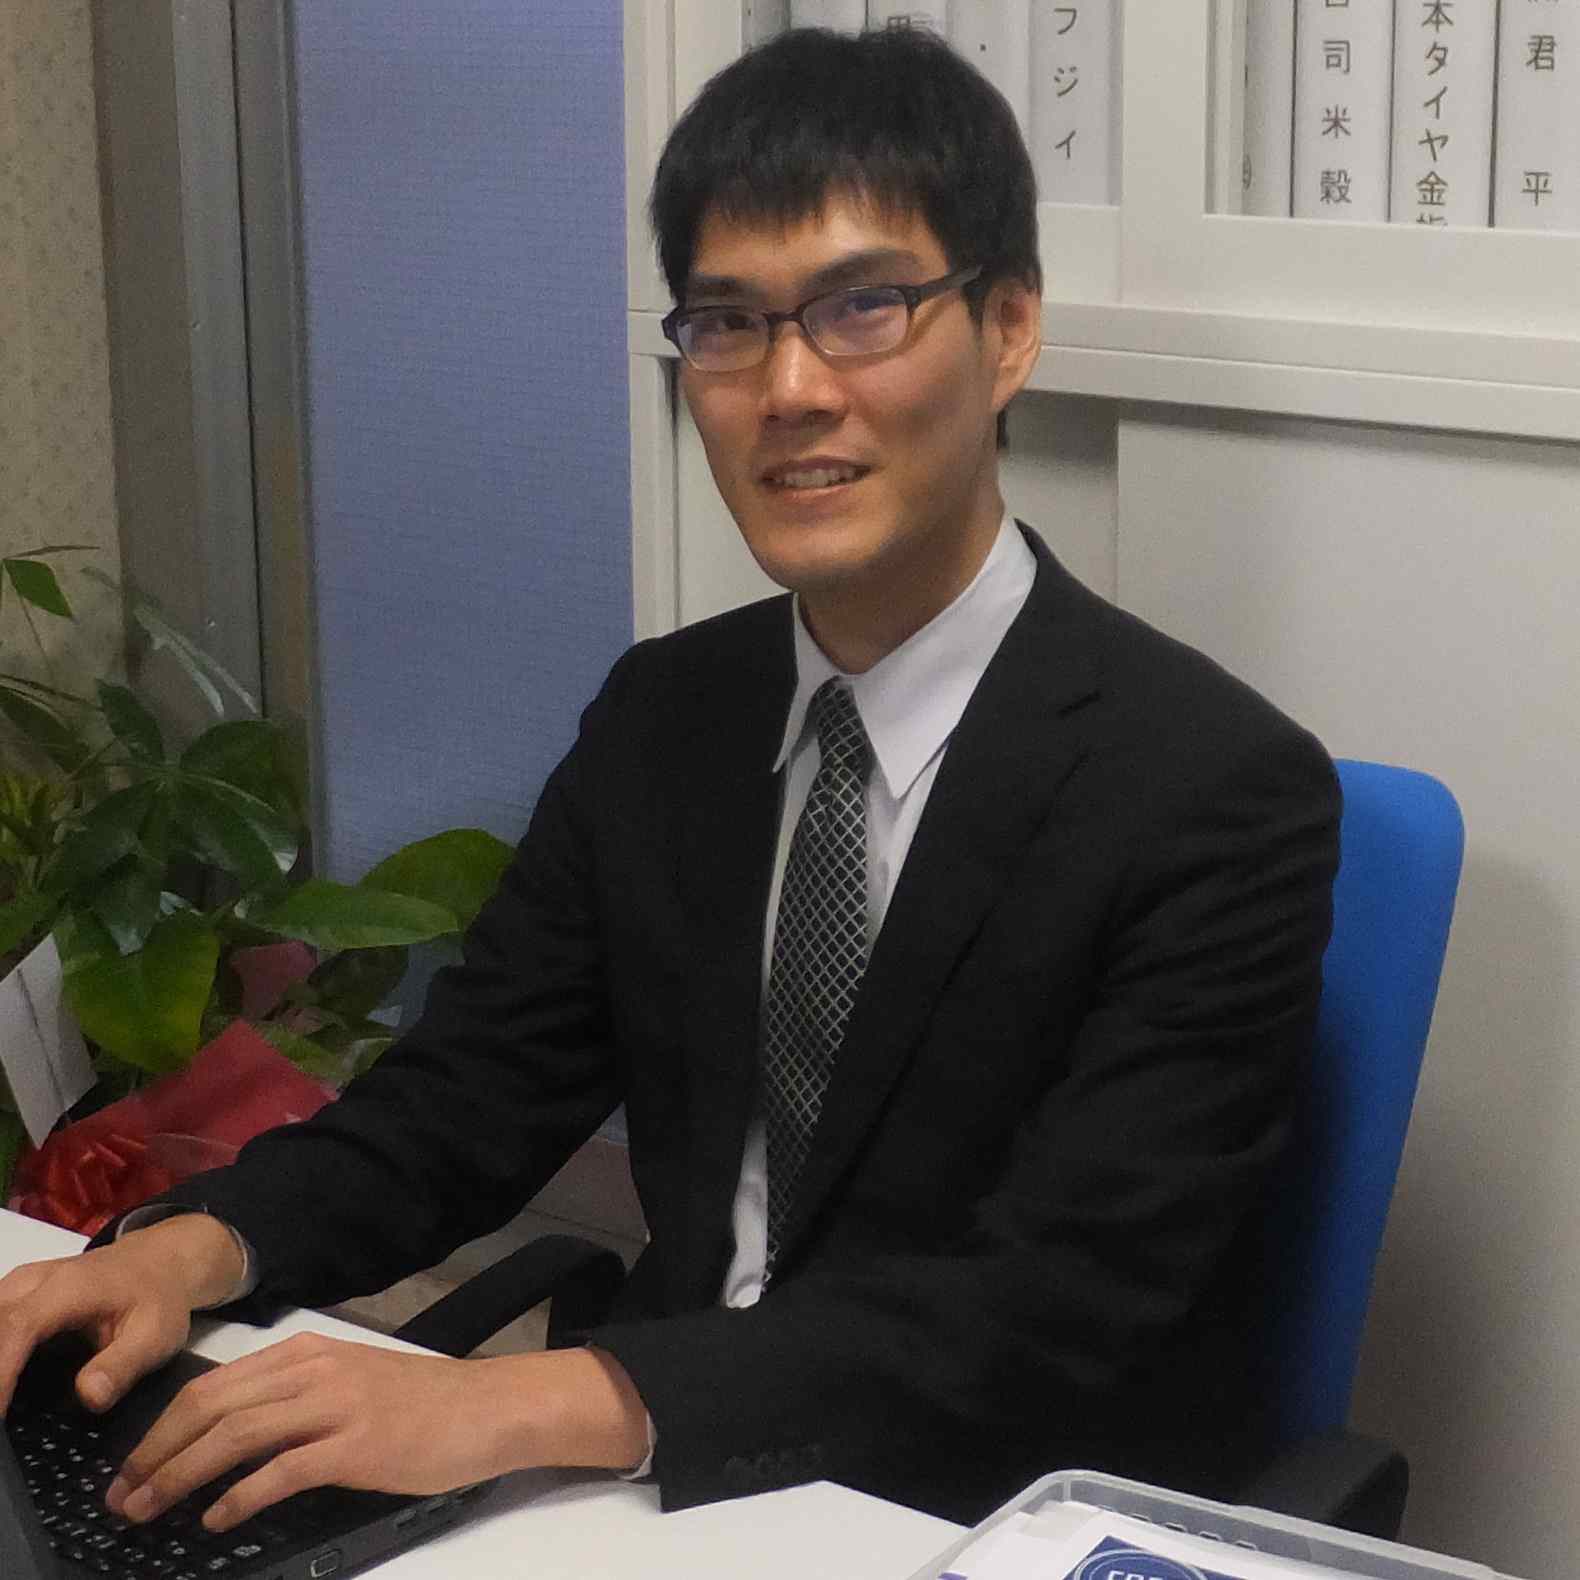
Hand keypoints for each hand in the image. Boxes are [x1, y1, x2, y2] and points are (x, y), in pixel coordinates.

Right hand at [0, 1215, 245, 1414]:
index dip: (0, 1374)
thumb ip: (122, 1367)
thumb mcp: (156, 1336)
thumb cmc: (157, 1299)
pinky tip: (5, 1386)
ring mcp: (20, 1286)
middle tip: (0, 1424)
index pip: (18, 1329)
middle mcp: (34, 1281)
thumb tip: (88, 1398)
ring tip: (3, 1406)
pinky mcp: (15, 1297)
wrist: (159, 1264)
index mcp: (69, 1288)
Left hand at [106, 1336, 649, 1532]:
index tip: (131, 1467)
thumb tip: (229, 1436)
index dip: (161, 1427)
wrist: (487, 1408)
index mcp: (308, 1353)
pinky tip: (217, 1520)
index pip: (213, 1385)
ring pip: (236, 1435)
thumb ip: (296, 1398)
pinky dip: (239, 1497)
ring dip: (181, 1476)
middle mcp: (316, 1371)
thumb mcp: (351, 1383)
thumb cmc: (422, 1403)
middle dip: (156, 1453)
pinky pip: (281, 1471)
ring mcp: (337, 1406)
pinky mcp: (357, 1445)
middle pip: (212, 1406)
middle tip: (123, 1496)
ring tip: (150, 1511)